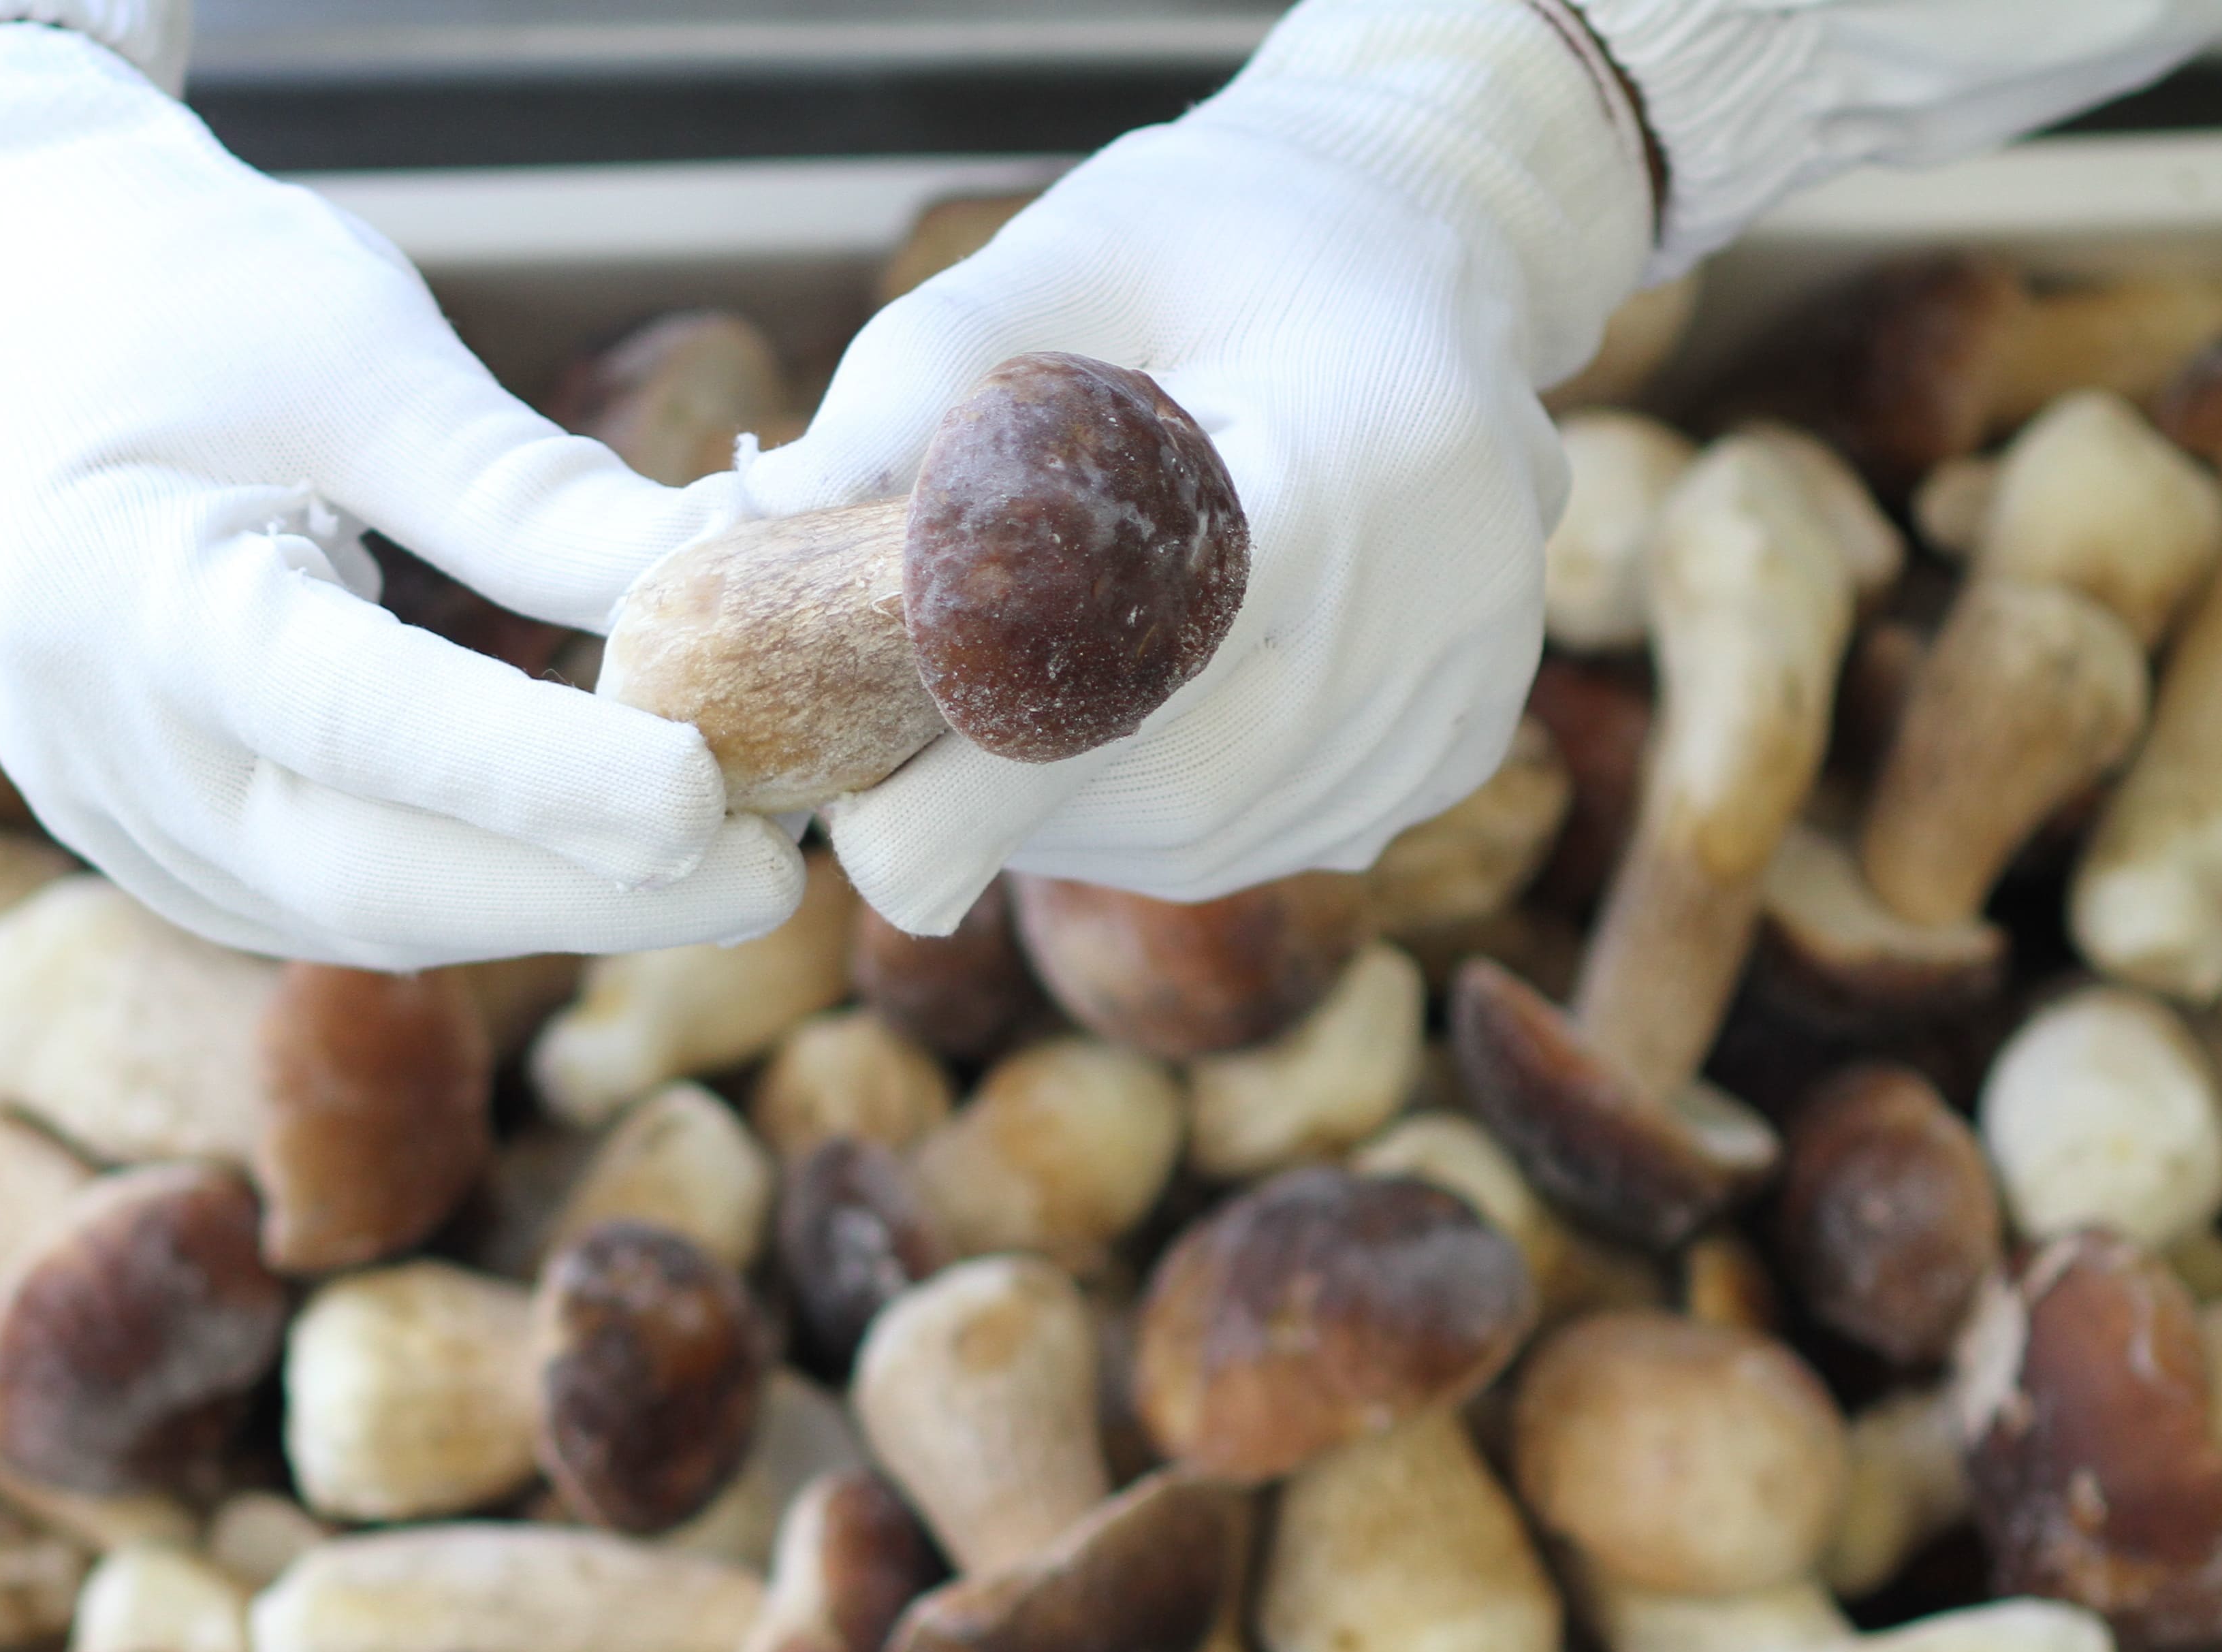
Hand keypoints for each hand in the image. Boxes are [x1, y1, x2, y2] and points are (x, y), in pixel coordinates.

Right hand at [0, 25, 801, 965]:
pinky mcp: (164, 852)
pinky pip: (341, 900)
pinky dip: (485, 884)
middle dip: (581, 886)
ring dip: (554, 897)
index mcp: (120, 584)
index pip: (350, 715)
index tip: (701, 796)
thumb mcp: (363, 348)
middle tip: (776, 871)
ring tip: (730, 855)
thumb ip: (527, 495)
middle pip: (363, 873)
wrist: (26, 316)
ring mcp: (119, 817)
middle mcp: (98, 739)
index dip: (531, 774)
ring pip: (363, 912)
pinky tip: (609, 855)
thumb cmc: (195, 296)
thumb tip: (730, 577)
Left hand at [727, 0, 1656, 932]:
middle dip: (1000, 818)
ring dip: (1069, 825)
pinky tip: (1109, 733)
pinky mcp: (1450, 745)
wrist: (1425, 241)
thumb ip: (916, 377)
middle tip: (878, 803)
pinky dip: (1155, 820)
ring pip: (1212, 837)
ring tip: (986, 733)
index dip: (991, 781)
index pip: (1144, 669)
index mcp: (1345, 461)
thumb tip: (766, 524)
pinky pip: (1267, 836)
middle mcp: (1434, 598)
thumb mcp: (1067, 251)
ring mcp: (1455, 687)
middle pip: (1173, 790)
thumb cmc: (1219, 241)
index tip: (865, 841)